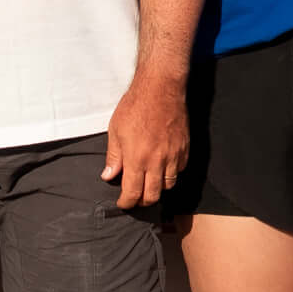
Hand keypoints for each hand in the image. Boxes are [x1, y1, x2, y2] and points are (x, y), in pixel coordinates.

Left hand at [101, 71, 189, 210]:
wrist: (160, 88)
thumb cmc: (135, 106)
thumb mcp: (115, 130)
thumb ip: (114, 156)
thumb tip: (109, 175)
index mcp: (136, 158)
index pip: (132, 193)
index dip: (126, 203)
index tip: (123, 203)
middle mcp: (156, 161)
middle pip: (152, 195)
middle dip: (142, 202)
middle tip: (135, 199)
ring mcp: (173, 155)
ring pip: (168, 185)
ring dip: (157, 189)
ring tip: (149, 184)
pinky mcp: (184, 148)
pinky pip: (179, 170)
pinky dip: (171, 174)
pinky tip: (163, 168)